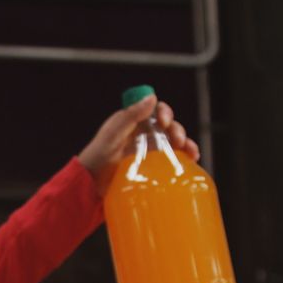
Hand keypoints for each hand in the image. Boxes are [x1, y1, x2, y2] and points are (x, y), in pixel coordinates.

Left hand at [77, 95, 201, 194]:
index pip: (155, 111)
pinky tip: (192, 162)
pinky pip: (171, 161)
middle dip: (177, 131)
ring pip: (173, 143)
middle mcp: (142, 135)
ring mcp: (148, 152)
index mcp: (133, 122)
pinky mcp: (151, 168)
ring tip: (191, 153)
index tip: (164, 122)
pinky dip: (183, 159)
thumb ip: (130, 116)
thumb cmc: (96, 158)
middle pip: (168, 127)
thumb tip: (152, 97)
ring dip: (186, 144)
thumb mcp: (113, 134)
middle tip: (179, 141)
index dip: (164, 113)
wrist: (90, 185)